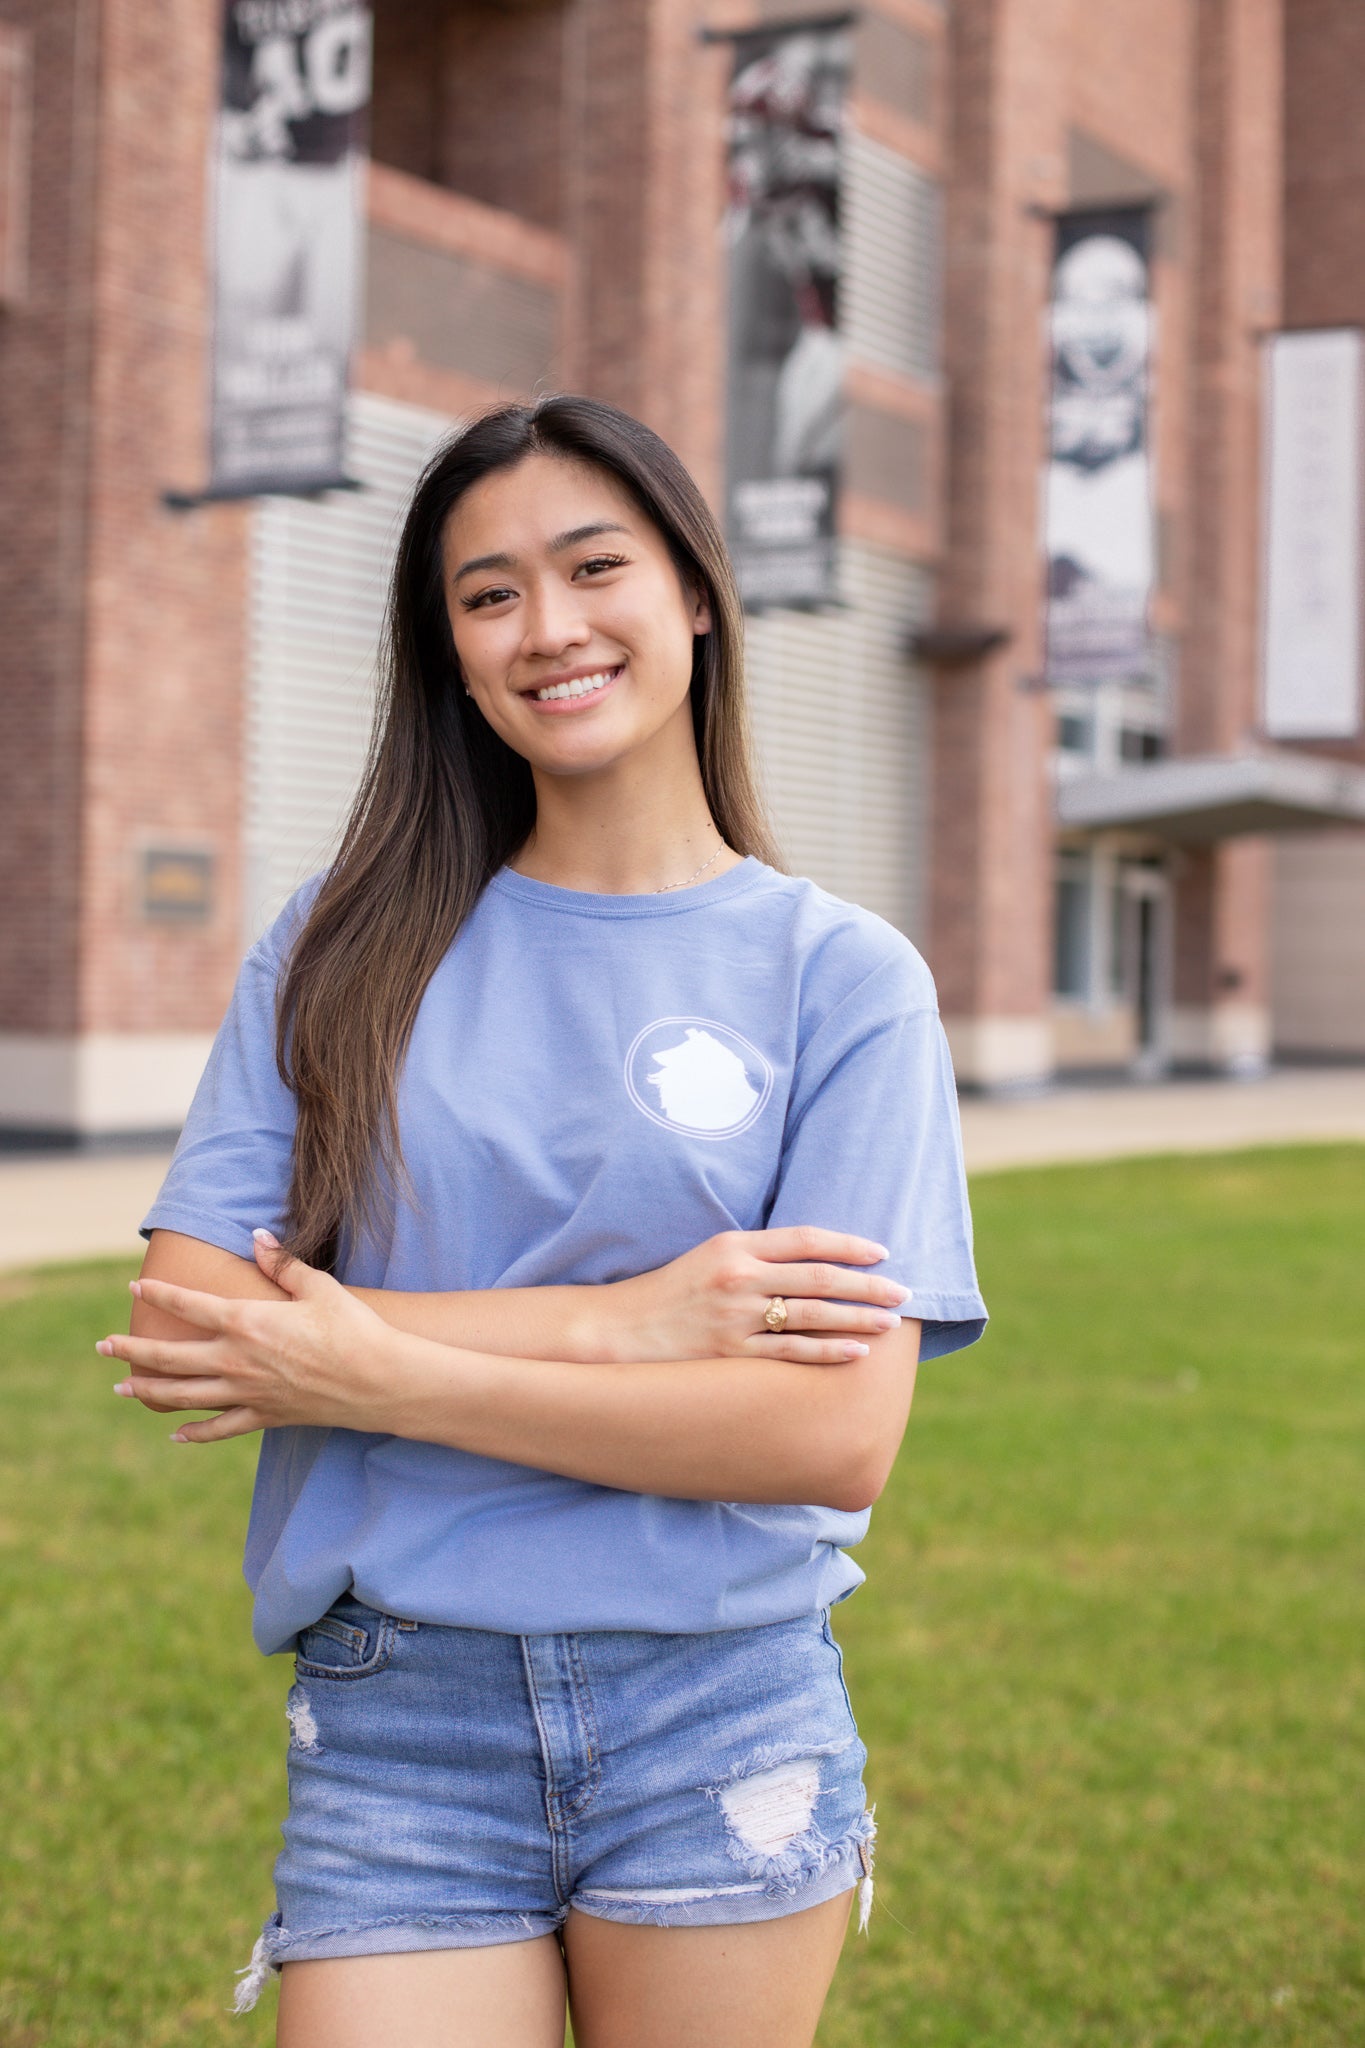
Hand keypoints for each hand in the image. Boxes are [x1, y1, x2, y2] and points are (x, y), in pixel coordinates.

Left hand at [100, 1231, 397, 1442]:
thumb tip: (257, 1236)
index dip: (158, 1294)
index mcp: (246, 1321)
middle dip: (132, 1349)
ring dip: (148, 1390)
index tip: (134, 1287)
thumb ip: (283, 1263)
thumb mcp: (319, 1286)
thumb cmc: (353, 1328)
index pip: (188, 1306)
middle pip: (170, 1356)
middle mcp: (236, 1360)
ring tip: (121, 1387)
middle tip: (102, 1346)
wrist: (379, 1381)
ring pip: (183, 1394)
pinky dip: (194, 1432)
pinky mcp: (264, 1416)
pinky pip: (219, 1428)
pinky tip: (175, 1432)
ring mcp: (247, 1392)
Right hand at [603, 1228, 910, 1364]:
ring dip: (858, 1318)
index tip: (882, 1253)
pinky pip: (791, 1353)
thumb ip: (758, 1255)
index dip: (848, 1244)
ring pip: (813, 1315)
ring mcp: (735, 1317)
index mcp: (734, 1246)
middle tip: (903, 1291)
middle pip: (819, 1278)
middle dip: (868, 1285)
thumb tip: (815, 1260)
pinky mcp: (731, 1354)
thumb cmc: (670, 1292)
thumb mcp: (711, 1257)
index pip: (806, 1239)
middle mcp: (739, 1277)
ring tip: (890, 1322)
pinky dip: (829, 1351)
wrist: (620, 1330)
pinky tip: (857, 1352)